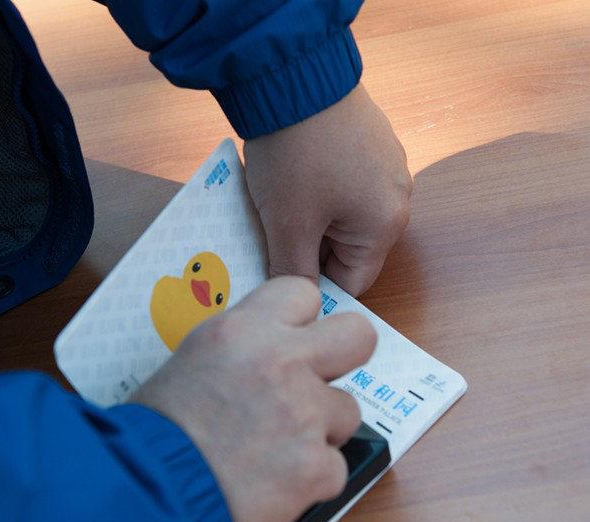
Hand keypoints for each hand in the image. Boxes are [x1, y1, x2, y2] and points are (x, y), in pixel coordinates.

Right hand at [132, 277, 376, 521]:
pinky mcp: (316, 466)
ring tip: (272, 452)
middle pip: (357, 336)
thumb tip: (265, 359)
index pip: (303, 294)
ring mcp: (304, 413)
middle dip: (345, 358)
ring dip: (319, 432)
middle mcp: (280, 362)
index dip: (302, 322)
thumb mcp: (189, 365)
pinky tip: (271, 486)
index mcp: (242, 331)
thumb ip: (238, 354)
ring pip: (347, 412)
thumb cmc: (152, 437)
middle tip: (319, 382)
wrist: (144, 496)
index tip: (295, 341)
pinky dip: (309, 482)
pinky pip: (334, 468)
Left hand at [244, 83, 411, 295]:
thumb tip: (299, 298)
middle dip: (308, 250)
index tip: (281, 284)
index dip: (316, 288)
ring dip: (308, 221)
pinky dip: (314, 192)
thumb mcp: (289, 224)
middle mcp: (396, 197)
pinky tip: (286, 181)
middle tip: (270, 245)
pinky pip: (340, 185)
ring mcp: (384, 166)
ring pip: (341, 217)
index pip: (353, 282)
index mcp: (386, 225)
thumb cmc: (296, 156)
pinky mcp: (367, 143)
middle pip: (348, 249)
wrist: (295, 79)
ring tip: (274, 210)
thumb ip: (294, 271)